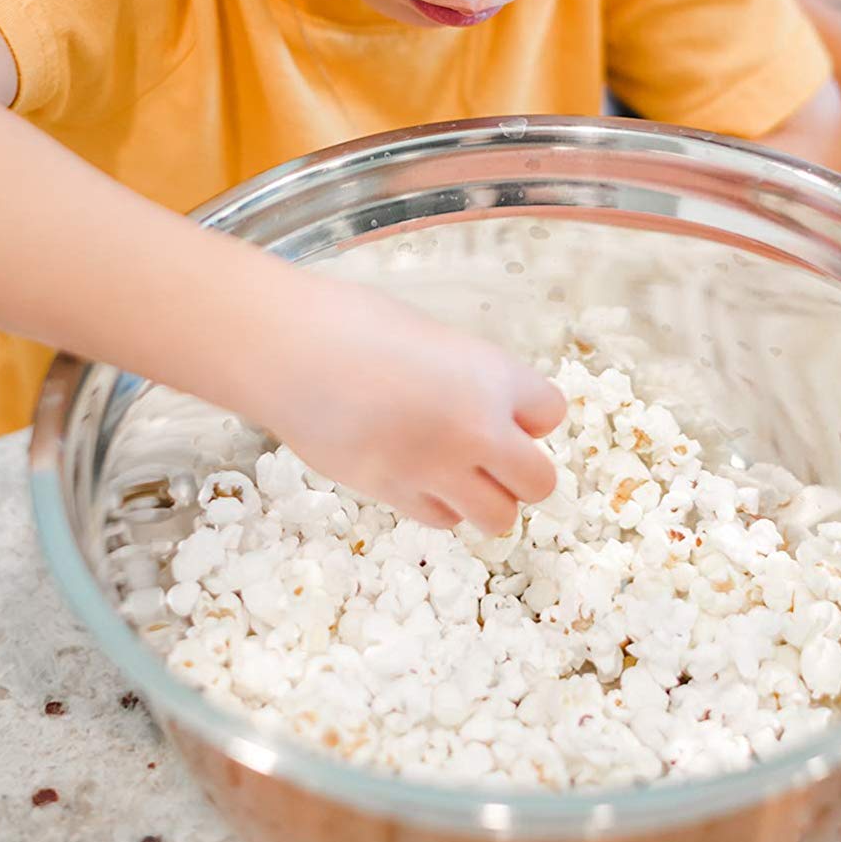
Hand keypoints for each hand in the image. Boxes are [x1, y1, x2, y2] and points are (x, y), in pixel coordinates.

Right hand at [251, 270, 564, 534]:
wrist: (288, 350)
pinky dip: (437, 504)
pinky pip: (441, 519)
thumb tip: (474, 403)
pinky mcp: (395, 494)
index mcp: (491, 375)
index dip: (530, 416)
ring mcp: (437, 468)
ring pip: (496, 518)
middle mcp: (477, 428)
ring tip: (453, 474)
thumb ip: (466, 375)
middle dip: (521, 474)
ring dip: (483, 500)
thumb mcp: (429, 336)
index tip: (508, 413)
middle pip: (539, 482)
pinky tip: (413, 475)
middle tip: (489, 458)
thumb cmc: (350, 322)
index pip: (551, 414)